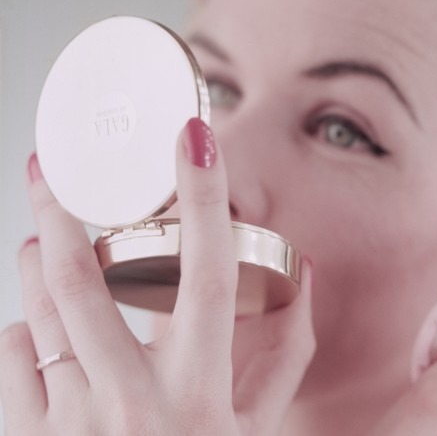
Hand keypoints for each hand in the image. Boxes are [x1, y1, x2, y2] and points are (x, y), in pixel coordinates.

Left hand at [0, 118, 314, 434]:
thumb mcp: (261, 429)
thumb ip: (290, 354)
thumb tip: (303, 274)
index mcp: (200, 397)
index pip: (209, 278)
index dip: (203, 200)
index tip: (193, 134)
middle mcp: (132, 405)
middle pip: (84, 283)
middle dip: (61, 210)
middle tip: (50, 165)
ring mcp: (72, 426)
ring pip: (36, 315)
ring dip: (35, 259)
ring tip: (41, 232)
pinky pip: (12, 361)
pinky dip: (25, 336)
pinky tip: (41, 335)